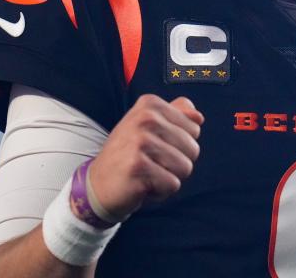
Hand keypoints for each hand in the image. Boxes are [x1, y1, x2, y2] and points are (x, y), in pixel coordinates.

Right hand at [87, 95, 203, 220]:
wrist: (97, 185)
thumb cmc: (129, 155)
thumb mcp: (150, 127)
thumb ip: (177, 115)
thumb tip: (198, 117)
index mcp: (150, 105)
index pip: (194, 129)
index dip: (179, 145)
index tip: (155, 147)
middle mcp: (145, 118)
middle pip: (193, 149)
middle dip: (176, 163)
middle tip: (150, 163)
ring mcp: (140, 141)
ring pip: (185, 167)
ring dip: (168, 177)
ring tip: (147, 174)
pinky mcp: (138, 167)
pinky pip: (172, 184)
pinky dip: (160, 192)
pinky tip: (141, 186)